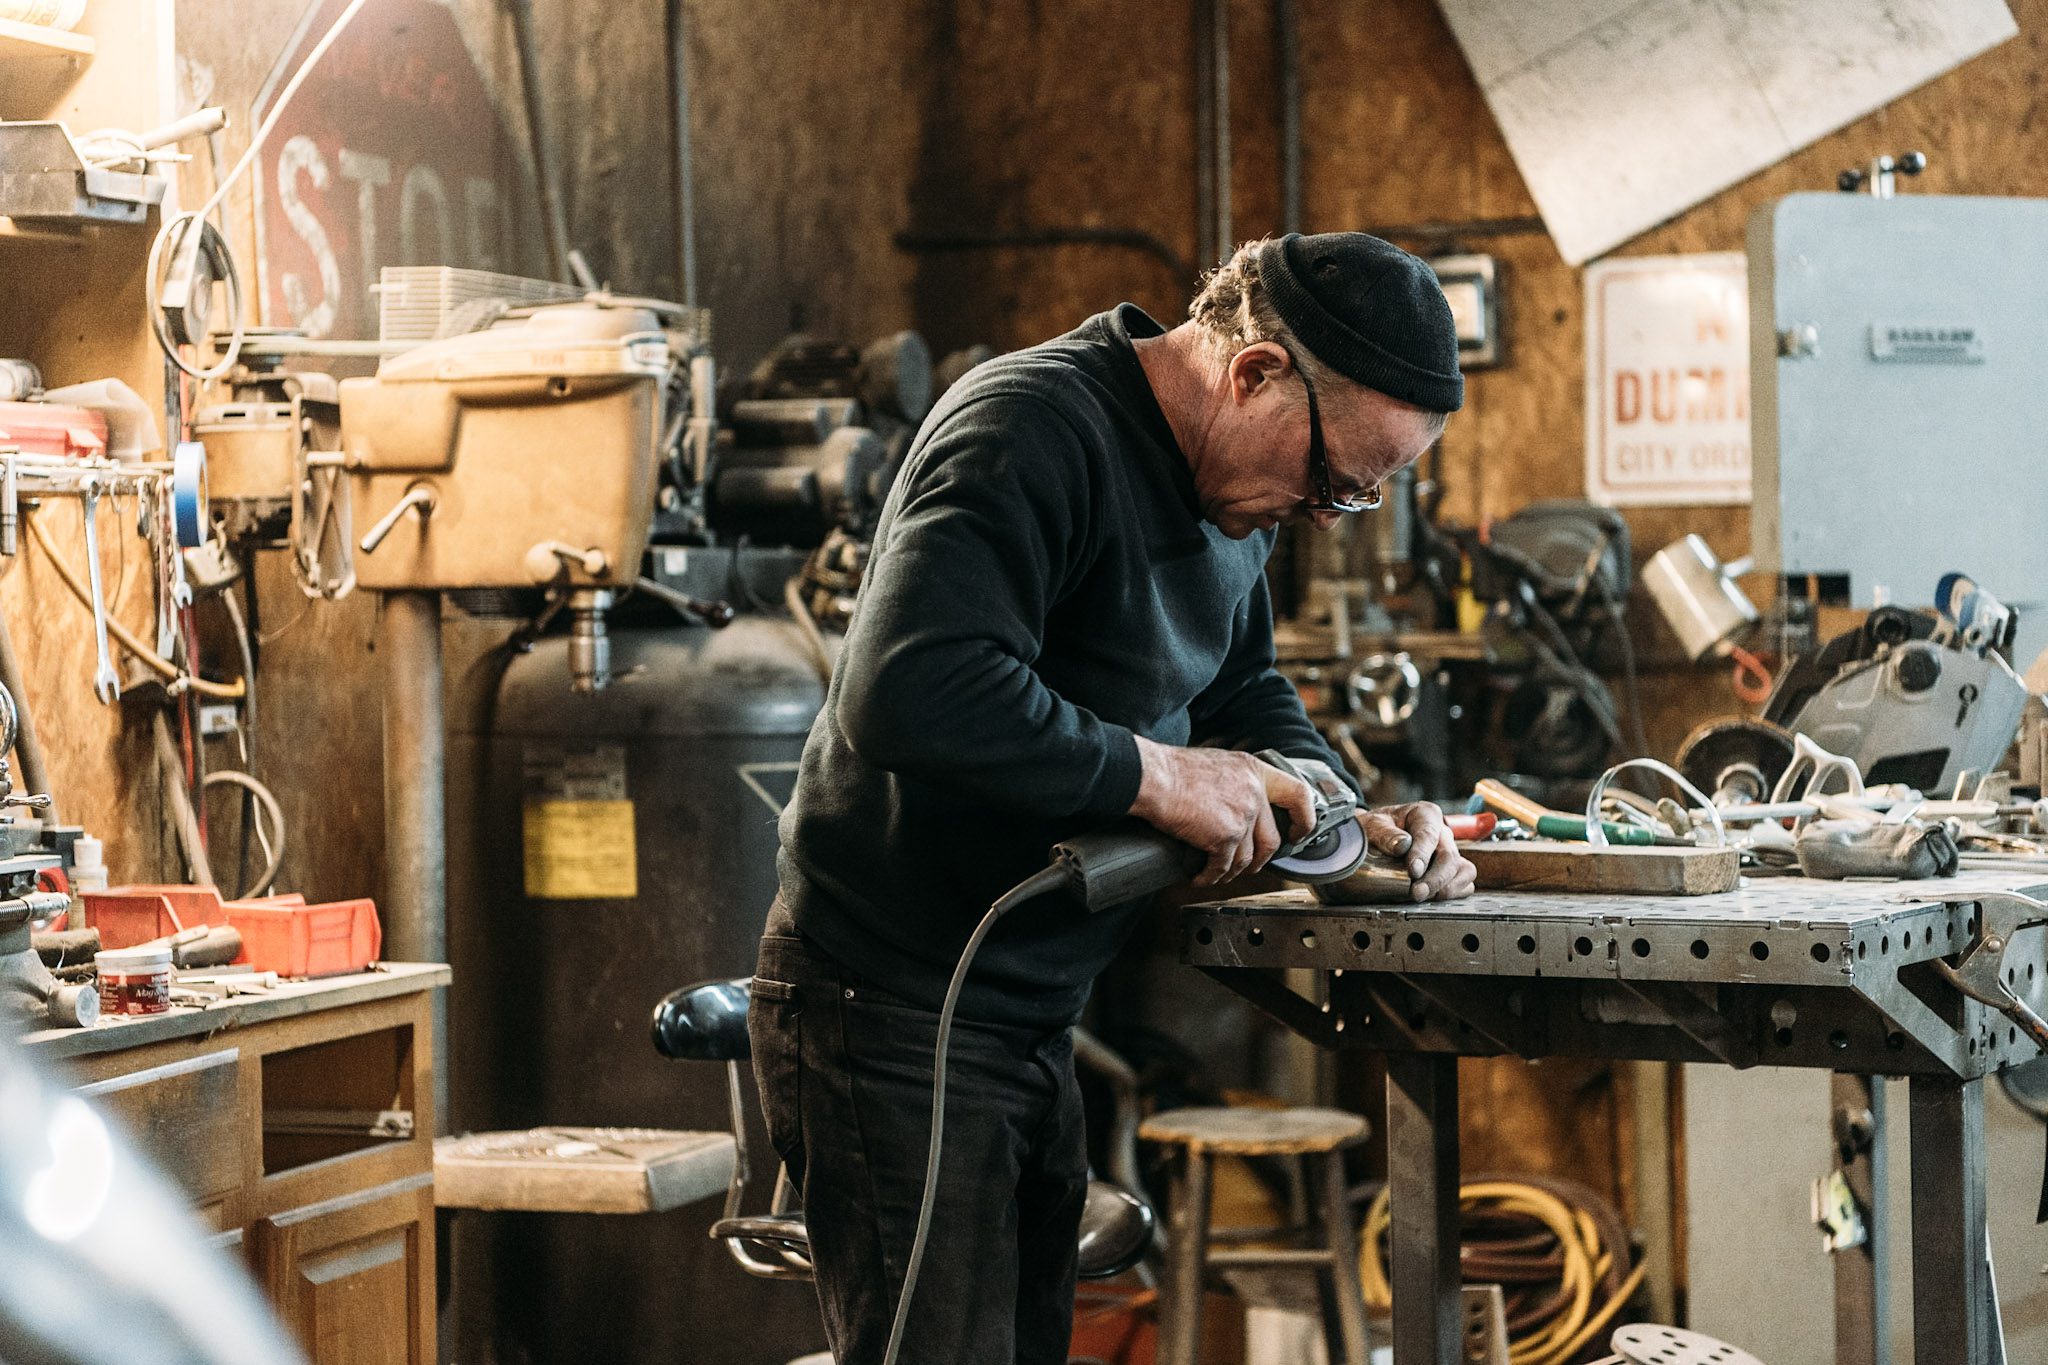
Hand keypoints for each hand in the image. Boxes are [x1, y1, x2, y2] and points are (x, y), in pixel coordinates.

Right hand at [1130, 738, 1317, 886]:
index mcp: (1254, 771)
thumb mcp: (1219, 764)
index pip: (1298, 794)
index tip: (1298, 833)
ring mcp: (1242, 815)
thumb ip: (1237, 782)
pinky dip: (1210, 876)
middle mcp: (1254, 793)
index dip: (1303, 819)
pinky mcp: (1224, 836)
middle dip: (1260, 860)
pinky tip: (1200, 876)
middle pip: (1271, 840)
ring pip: (1246, 858)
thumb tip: (1238, 805)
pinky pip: (1222, 867)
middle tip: (1249, 866)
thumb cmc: (1174, 770)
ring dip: (1231, 872)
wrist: (1154, 777)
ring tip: (1216, 873)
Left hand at [1361, 802, 1475, 901]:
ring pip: (1464, 871)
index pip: (1428, 834)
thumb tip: (1402, 846)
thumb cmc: (1377, 830)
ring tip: (1424, 897)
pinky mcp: (1453, 870)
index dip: (1422, 854)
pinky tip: (1434, 898)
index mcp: (1425, 815)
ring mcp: (1450, 852)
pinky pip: (1465, 884)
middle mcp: (1442, 833)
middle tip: (1416, 893)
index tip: (1413, 871)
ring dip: (1446, 888)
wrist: (1375, 839)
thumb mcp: (1373, 825)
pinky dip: (1454, 894)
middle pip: (1450, 857)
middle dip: (1435, 879)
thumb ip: (1386, 834)